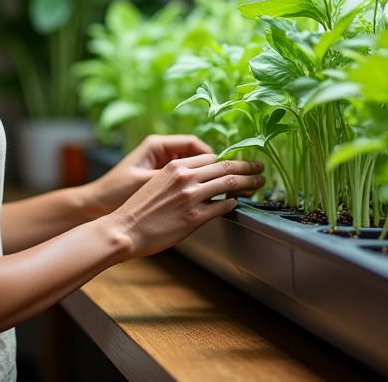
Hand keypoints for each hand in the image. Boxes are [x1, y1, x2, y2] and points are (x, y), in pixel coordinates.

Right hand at [88, 134, 262, 215]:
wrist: (126, 228)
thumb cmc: (139, 208)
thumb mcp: (157, 182)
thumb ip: (180, 176)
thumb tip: (202, 178)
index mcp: (175, 166)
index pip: (211, 157)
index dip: (229, 159)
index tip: (239, 163)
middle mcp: (185, 178)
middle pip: (225, 167)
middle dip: (247, 166)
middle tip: (260, 168)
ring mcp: (191, 198)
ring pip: (228, 184)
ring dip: (248, 183)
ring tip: (259, 183)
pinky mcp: (194, 219)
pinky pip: (222, 207)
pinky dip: (234, 203)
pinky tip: (238, 203)